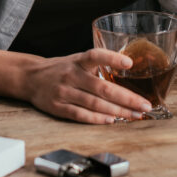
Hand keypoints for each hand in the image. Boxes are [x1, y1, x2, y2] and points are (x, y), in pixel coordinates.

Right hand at [23, 48, 152, 123]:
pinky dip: (97, 119)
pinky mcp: (58, 108)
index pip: (95, 56)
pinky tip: (112, 120)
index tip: (129, 63)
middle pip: (102, 88)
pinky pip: (81, 114)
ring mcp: (64, 92)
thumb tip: (129, 73)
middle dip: (127, 98)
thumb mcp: (77, 60)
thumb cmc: (61, 69)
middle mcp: (71, 75)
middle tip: (145, 104)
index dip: (112, 58)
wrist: (31, 78)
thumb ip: (98, 66)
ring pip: (94, 104)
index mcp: (78, 60)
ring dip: (117, 111)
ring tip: (134, 115)